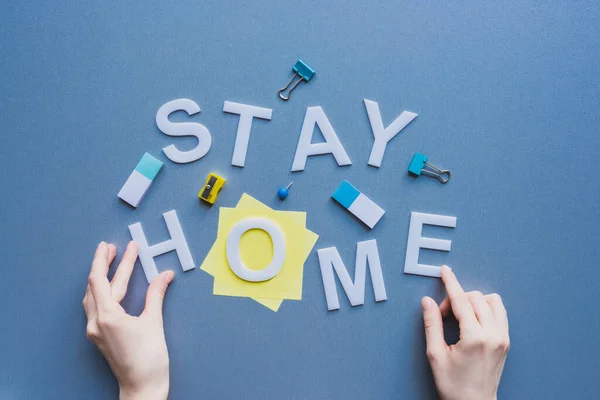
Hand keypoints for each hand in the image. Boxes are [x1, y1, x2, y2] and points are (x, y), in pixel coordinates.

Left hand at [83, 241, 174, 399]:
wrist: (142, 387)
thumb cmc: (148, 360)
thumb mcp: (154, 322)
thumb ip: (156, 295)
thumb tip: (164, 275)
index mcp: (107, 317)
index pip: (101, 280)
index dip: (107, 260)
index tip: (116, 247)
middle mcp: (96, 323)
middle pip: (96, 286)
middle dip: (104, 265)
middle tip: (112, 248)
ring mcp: (96, 331)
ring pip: (93, 297)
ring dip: (101, 278)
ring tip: (110, 263)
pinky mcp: (100, 336)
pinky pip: (96, 307)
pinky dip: (102, 292)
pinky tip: (109, 288)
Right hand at [421, 266, 509, 399]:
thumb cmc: (454, 385)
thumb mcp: (436, 355)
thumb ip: (431, 324)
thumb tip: (428, 302)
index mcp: (475, 338)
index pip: (461, 301)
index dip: (450, 283)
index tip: (445, 271)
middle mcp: (493, 335)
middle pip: (476, 298)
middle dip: (457, 299)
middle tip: (444, 314)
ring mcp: (503, 338)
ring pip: (492, 301)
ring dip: (475, 301)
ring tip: (461, 315)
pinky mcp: (506, 342)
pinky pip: (500, 313)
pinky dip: (486, 309)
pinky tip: (473, 320)